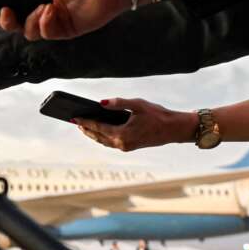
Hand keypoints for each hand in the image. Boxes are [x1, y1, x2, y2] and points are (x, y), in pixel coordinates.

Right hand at [0, 0, 129, 40]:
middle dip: (5, 21)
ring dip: (28, 22)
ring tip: (38, 8)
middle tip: (3, 13)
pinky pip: (48, 33)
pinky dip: (45, 23)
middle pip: (16, 22)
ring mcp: (55, 19)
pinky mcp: (68, 29)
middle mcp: (43, 5)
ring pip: (29, 31)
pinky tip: (50, 10)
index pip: (11, 2)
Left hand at [73, 97, 196, 151]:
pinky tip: (99, 129)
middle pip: (98, 136)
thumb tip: (101, 103)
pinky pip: (111, 142)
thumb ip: (119, 103)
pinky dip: (102, 136)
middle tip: (74, 121)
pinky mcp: (130, 146)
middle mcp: (122, 143)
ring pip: (104, 141)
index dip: (84, 121)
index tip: (73, 117)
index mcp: (122, 134)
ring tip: (83, 125)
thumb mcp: (137, 104)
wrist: (174, 129)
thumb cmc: (157, 115)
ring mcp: (126, 147)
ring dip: (93, 134)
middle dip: (86, 129)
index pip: (97, 128)